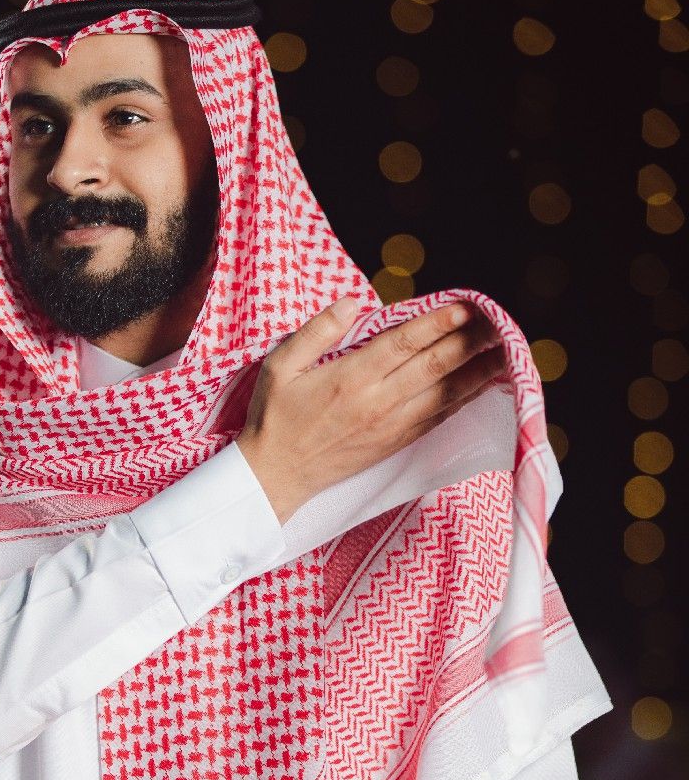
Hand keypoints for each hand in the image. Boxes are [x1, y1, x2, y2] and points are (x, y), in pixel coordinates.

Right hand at [236, 296, 504, 522]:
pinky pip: (437, 417)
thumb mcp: (279, 366)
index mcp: (349, 378)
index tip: (466, 307)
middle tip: (498, 321)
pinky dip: (464, 400)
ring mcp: (389, 426)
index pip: (404, 344)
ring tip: (506, 350)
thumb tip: (353, 303)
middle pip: (434, 366)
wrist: (274, 477)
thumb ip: (315, 331)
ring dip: (477, 371)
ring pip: (444, 394)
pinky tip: (482, 384)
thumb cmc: (274, 417)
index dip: (438, 324)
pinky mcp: (394, 443)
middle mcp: (376, 402)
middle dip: (469, 341)